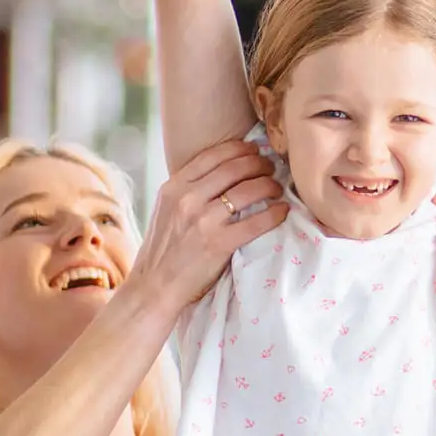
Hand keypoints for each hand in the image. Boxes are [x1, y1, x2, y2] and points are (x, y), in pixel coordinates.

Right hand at [133, 138, 288, 308]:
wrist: (153, 287)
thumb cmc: (163, 250)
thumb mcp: (166, 209)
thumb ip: (187, 190)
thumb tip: (220, 174)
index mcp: (174, 187)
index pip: (212, 156)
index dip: (238, 149)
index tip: (253, 149)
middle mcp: (188, 199)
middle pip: (234, 168)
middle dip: (258, 163)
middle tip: (271, 167)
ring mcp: (204, 220)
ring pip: (248, 190)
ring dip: (269, 185)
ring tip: (277, 188)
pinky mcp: (219, 243)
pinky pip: (256, 222)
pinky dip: (274, 214)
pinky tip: (282, 211)